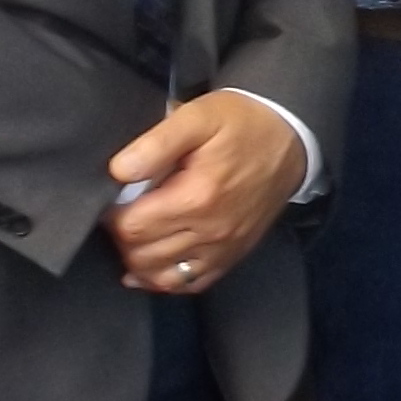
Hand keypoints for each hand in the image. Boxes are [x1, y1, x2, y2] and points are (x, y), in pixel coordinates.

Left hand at [107, 90, 305, 294]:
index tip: (111, 199)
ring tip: (134, 237)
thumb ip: (156, 142)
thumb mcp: (198, 116)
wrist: (289, 139)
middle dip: (122, 238)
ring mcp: (222, 249)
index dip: (111, 215)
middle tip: (121, 214)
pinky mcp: (231, 256)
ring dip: (138, 261)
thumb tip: (118, 170)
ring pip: (162, 277)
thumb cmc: (240, 125)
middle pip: (142, 256)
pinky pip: (190, 284)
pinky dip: (165, 279)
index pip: (132, 227)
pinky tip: (151, 265)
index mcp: (196, 197)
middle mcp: (210, 231)